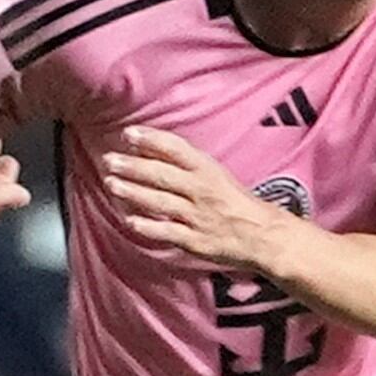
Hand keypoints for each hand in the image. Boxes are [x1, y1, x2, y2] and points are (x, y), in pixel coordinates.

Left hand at [104, 127, 283, 271]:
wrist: (265, 237)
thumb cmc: (237, 204)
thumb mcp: (218, 176)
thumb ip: (186, 166)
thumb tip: (150, 151)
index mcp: (209, 171)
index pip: (177, 150)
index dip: (151, 140)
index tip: (129, 134)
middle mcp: (203, 192)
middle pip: (163, 175)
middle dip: (133, 166)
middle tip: (110, 160)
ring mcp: (198, 217)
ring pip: (160, 202)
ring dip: (133, 192)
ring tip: (111, 184)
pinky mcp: (196, 241)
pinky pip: (168, 232)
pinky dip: (148, 226)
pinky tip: (130, 220)